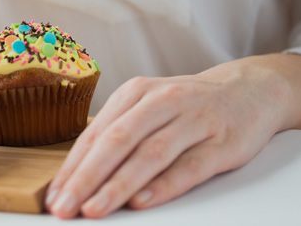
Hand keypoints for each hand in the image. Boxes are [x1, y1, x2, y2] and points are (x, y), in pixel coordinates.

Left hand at [45, 56, 293, 217]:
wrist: (247, 91)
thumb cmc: (185, 107)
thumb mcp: (147, 107)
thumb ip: (118, 135)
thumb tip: (77, 176)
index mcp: (135, 93)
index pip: (95, 134)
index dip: (71, 167)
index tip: (53, 196)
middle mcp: (160, 101)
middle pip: (116, 142)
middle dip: (85, 178)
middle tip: (64, 207)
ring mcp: (192, 120)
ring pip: (149, 154)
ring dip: (117, 185)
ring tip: (93, 209)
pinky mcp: (221, 142)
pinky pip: (188, 167)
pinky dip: (164, 185)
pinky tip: (142, 203)